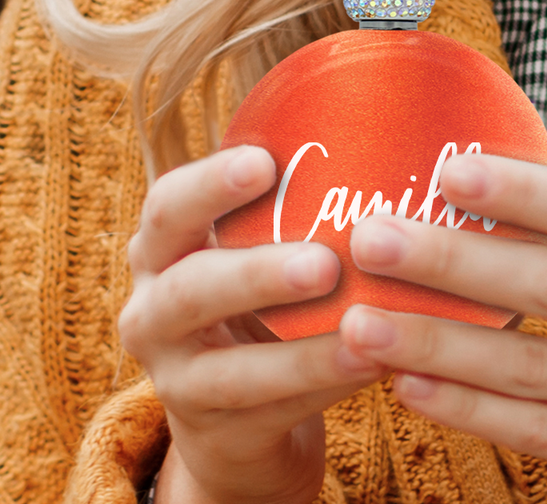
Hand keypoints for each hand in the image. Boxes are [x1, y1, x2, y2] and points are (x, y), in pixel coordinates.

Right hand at [119, 146, 385, 503]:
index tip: (265, 161)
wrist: (235, 411)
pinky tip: (377, 362)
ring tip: (364, 326)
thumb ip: (293, 196)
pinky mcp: (215, 433)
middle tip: (325, 262)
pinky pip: (273, 411)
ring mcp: (178, 380)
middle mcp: (154, 312)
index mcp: (163, 249)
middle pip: (192, 290)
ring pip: (232, 370)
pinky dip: (327, 385)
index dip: (210, 183)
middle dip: (258, 274)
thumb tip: (388, 116)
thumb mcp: (256, 243)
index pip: (168, 206)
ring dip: (303, 349)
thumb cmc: (261, 295)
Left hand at [339, 155, 546, 503]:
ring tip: (361, 322)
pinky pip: (538, 431)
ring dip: (437, 343)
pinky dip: (467, 409)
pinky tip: (409, 385)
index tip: (448, 168)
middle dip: (453, 260)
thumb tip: (490, 184)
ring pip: (531, 368)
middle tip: (372, 238)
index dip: (524, 191)